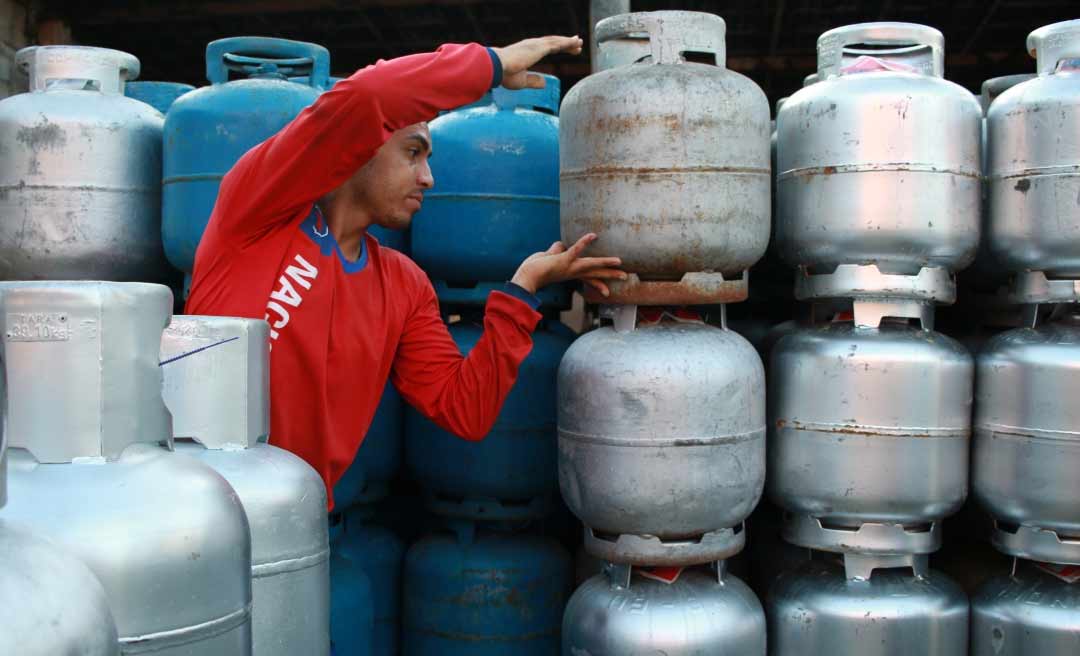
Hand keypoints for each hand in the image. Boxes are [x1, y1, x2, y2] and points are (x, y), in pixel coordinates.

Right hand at [491, 36, 582, 89]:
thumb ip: (533, 81)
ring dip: (569, 41)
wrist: (496, 67)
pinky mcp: (539, 48)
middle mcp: (532, 45)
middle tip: (576, 44)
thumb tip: (544, 83)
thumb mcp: (522, 81)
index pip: (546, 47)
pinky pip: (557, 44)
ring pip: (557, 41)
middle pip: (553, 42)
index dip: (557, 47)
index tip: (567, 49)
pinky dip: (568, 42)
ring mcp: (536, 45)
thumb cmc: (504, 75)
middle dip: (565, 43)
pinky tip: (576, 43)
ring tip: (579, 42)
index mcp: (527, 51)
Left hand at [511, 234, 625, 297]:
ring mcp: (569, 266)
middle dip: (610, 274)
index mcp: (570, 272)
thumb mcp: (547, 258)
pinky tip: (593, 235)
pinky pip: (575, 250)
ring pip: (591, 264)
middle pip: (595, 272)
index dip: (599, 283)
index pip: (588, 277)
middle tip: (626, 276)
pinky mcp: (563, 260)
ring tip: (619, 261)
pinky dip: (584, 242)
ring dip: (605, 262)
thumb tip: (560, 244)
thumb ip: (555, 250)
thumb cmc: (534, 269)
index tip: (608, 291)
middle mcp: (572, 271)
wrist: (525, 278)